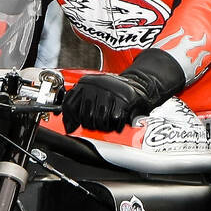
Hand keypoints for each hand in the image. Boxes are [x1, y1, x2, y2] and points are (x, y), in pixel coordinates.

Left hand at [61, 50, 186, 133]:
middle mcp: (95, 85)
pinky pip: (114, 120)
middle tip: (100, 124)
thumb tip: (69, 126)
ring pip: (99, 120)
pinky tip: (119, 122)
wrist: (141, 84)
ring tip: (110, 123)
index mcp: (85, 82)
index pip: (69, 105)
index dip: (71, 120)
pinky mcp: (123, 100)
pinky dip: (117, 125)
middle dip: (92, 125)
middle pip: (85, 116)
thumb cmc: (115, 94)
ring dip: (105, 127)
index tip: (73, 127)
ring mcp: (110, 92)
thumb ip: (80, 106)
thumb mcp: (95, 94)